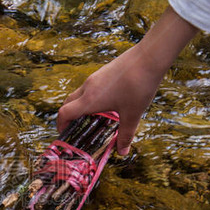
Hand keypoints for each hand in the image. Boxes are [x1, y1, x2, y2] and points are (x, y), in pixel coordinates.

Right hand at [57, 6, 198, 155]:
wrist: (149, 58)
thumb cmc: (139, 86)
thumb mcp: (133, 114)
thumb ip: (126, 134)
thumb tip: (122, 152)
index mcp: (90, 100)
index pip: (64, 113)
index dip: (61, 125)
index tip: (64, 135)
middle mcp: (88, 87)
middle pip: (68, 103)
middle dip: (67, 117)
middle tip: (75, 129)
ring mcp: (95, 77)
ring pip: (79, 94)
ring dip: (79, 106)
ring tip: (91, 118)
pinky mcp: (103, 72)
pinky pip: (89, 87)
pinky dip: (89, 97)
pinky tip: (106, 103)